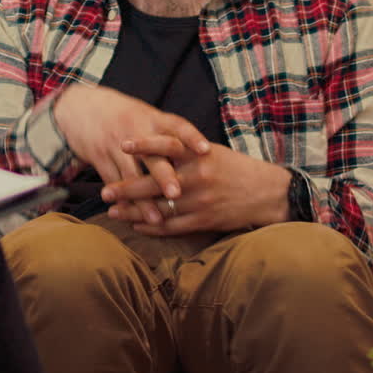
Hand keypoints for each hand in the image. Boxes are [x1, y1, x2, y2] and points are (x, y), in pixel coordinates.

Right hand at [53, 85, 209, 223]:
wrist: (82, 107)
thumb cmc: (124, 115)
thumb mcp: (147, 116)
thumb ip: (171, 134)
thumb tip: (205, 155)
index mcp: (152, 118)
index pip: (176, 126)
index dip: (191, 137)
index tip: (206, 150)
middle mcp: (135, 130)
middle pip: (153, 154)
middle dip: (164, 176)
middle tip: (177, 193)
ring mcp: (116, 144)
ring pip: (131, 175)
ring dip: (143, 200)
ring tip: (156, 219)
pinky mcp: (99, 157)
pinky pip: (112, 180)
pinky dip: (122, 200)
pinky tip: (131, 217)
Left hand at [103, 134, 289, 234]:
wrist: (268, 194)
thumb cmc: (236, 169)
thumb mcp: (212, 153)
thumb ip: (185, 152)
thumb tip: (153, 148)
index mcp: (199, 156)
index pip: (168, 147)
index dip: (144, 145)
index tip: (123, 144)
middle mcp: (198, 178)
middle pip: (155, 183)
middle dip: (127, 188)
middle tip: (103, 190)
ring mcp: (200, 202)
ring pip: (160, 208)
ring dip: (133, 211)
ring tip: (112, 211)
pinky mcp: (204, 221)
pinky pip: (172, 227)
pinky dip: (152, 227)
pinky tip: (136, 225)